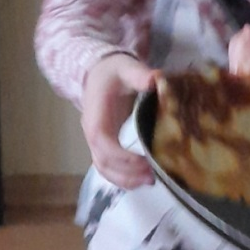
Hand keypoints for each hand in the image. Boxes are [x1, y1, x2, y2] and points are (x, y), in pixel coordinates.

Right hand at [81, 51, 156, 188]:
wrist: (99, 73)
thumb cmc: (113, 72)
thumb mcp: (126, 68)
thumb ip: (139, 74)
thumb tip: (157, 80)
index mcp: (96, 116)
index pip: (103, 143)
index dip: (122, 157)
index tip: (145, 162)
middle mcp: (92, 132)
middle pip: (103, 162)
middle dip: (127, 173)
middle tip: (153, 177)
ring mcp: (95, 141)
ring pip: (103, 168)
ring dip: (124, 179)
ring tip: (149, 181)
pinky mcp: (103, 145)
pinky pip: (107, 167)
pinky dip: (122, 177)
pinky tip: (141, 178)